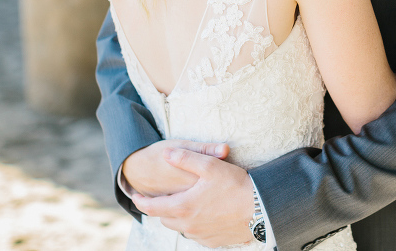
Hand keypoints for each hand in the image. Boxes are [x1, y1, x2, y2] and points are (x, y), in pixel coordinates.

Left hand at [131, 146, 253, 245]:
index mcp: (182, 207)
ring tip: (184, 204)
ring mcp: (201, 236)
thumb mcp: (209, 166)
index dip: (140, 201)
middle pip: (165, 219)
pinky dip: (194, 225)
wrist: (261, 209)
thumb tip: (166, 154)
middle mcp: (188, 226)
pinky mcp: (213, 242)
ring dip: (178, 217)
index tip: (134, 196)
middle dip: (160, 208)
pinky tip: (203, 214)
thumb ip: (185, 158)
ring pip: (180, 228)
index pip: (152, 208)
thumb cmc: (236, 186)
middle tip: (162, 197)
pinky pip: (196, 234)